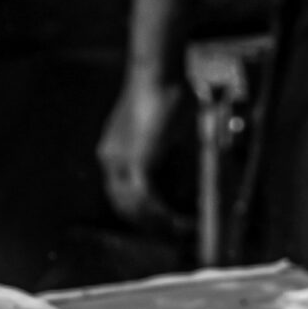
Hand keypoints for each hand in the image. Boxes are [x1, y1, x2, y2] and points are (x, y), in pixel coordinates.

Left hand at [98, 73, 190, 227]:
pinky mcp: (134, 162)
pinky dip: (165, 215)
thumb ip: (174, 151)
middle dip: (150, 227)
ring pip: (134, 209)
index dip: (142, 213)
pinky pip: (146, 201)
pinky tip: (181, 223)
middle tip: (176, 236)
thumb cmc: (168, 89)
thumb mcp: (168, 127)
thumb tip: (196, 170)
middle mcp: (111, 159)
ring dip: (160, 225)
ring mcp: (119, 162)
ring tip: (184, 232)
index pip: (121, 194)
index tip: (164, 224)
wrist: (158, 73)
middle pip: (124, 208)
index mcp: (114, 151)